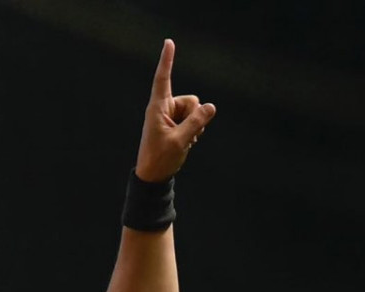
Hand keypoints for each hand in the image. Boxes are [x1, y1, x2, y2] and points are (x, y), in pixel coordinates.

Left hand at [134, 40, 214, 182]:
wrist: (153, 177)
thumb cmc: (160, 159)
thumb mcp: (180, 141)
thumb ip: (196, 123)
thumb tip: (211, 107)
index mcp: (158, 108)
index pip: (163, 78)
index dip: (167, 60)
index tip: (169, 42)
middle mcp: (164, 108)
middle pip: (191, 101)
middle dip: (195, 116)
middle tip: (185, 136)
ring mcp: (171, 116)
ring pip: (194, 111)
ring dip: (195, 126)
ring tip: (183, 141)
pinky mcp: (176, 124)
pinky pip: (194, 120)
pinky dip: (194, 130)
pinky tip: (186, 142)